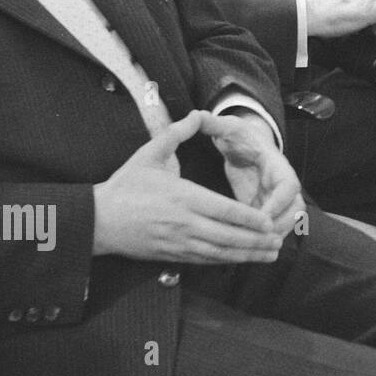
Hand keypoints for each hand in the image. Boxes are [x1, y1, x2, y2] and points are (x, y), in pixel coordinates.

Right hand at [92, 111, 283, 263]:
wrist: (97, 220)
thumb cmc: (125, 185)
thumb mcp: (149, 153)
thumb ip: (175, 133)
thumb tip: (196, 114)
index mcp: (183, 197)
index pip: (224, 210)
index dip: (249, 219)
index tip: (269, 222)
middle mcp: (185, 223)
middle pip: (227, 236)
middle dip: (256, 241)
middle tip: (278, 241)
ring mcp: (179, 242)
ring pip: (219, 252)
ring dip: (246, 255)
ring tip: (270, 254)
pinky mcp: (172, 255)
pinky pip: (205, 260)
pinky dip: (226, 261)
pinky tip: (241, 260)